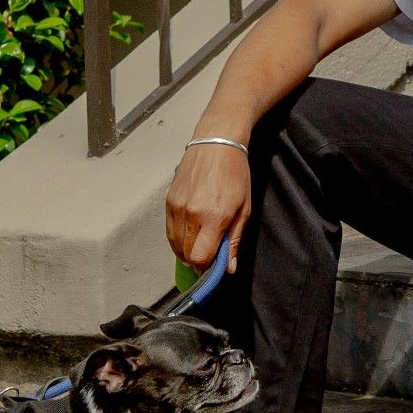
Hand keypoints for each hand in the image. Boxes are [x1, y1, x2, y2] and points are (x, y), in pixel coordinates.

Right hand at [165, 141, 250, 275]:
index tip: (212, 268)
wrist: (216, 143)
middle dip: (197, 261)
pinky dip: (177, 238)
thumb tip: (229, 268)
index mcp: (214, 217)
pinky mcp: (169, 201)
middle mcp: (192, 214)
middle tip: (208, 255)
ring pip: (175, 244)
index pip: (200, 258)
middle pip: (186, 254)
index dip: (205, 269)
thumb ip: (234, 240)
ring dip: (186, 251)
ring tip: (199, 243)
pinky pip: (169, 230)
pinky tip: (189, 233)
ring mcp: (177, 207)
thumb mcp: (244, 208)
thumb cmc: (235, 174)